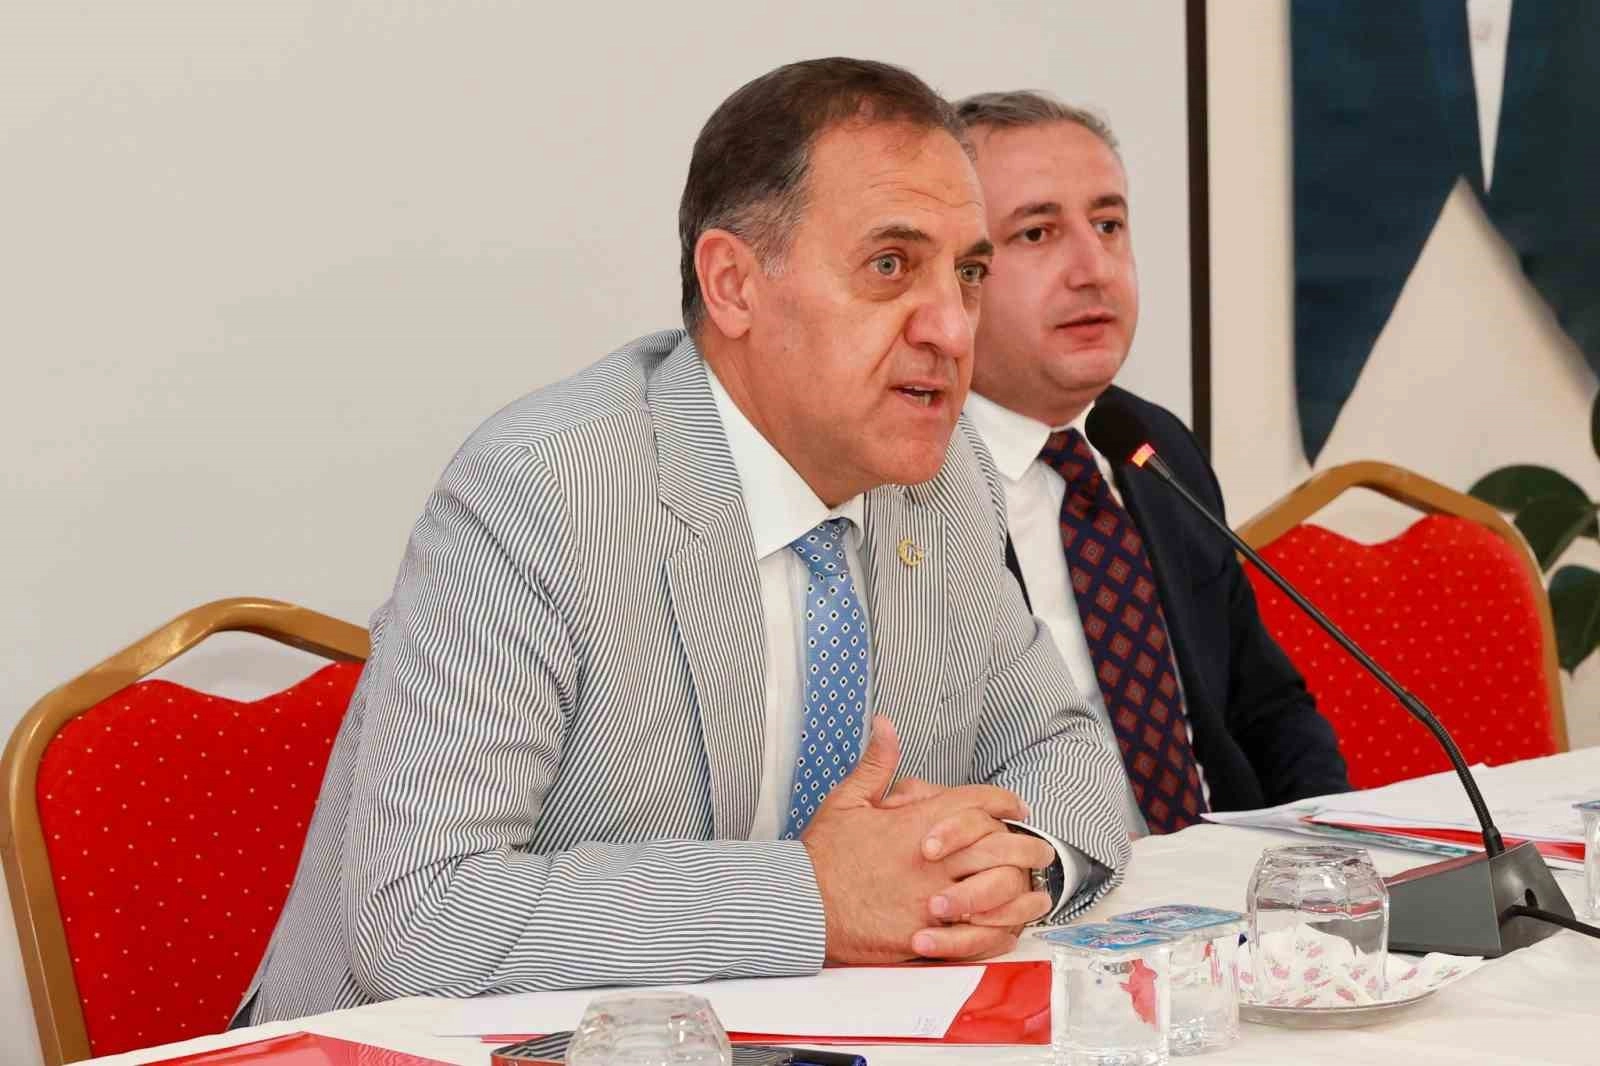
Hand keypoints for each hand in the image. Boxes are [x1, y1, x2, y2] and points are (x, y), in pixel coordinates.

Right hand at [801, 717, 1030, 962]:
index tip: (1016, 807)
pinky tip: (1009, 927)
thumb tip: (886, 725)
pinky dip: (998, 929)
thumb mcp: (847, 800)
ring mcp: (933, 898)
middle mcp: (934, 859)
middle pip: (999, 847)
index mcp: (918, 823)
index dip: (1003, 801)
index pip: (976, 803)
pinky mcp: (928, 934)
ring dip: (1021, 889)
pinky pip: (977, 932)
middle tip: (1039, 850)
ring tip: (1036, 892)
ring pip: (995, 890)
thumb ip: (877, 763)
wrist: (803, 905)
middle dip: (1026, 847)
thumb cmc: (823, 856)